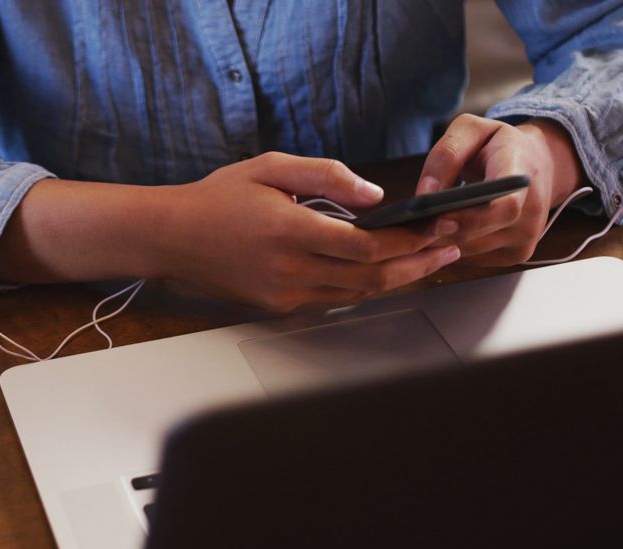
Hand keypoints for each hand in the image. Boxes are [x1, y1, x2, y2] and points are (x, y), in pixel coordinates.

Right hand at [0, 152, 461, 312]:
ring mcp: (284, 295)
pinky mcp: (279, 307)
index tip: (438, 229)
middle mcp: (289, 270)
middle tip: (450, 251)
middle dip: (418, 265)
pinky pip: (334, 299)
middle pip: (371, 278)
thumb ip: (326, 176)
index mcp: (288, 231)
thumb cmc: (218, 197)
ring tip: (429, 262)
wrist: (172, 238)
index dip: (409, 241)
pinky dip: (364, 287)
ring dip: (398, 280)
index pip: (366, 246)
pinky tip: (384, 272)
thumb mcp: (270, 167)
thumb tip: (375, 195)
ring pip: (357, 294)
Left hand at [416, 114, 584, 265]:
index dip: (469, 218)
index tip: (435, 219)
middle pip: (482, 234)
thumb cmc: (497, 144)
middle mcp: (533, 210)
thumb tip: (425, 193)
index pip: (505, 206)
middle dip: (442, 232)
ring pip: (473, 250)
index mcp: (523, 174)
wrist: (535, 162)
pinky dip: (452, 248)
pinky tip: (436, 234)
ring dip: (442, 243)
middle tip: (408, 227)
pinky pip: (476, 258)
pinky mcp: (517, 253)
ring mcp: (527, 236)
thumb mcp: (472, 130)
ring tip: (415, 229)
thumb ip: (447, 155)